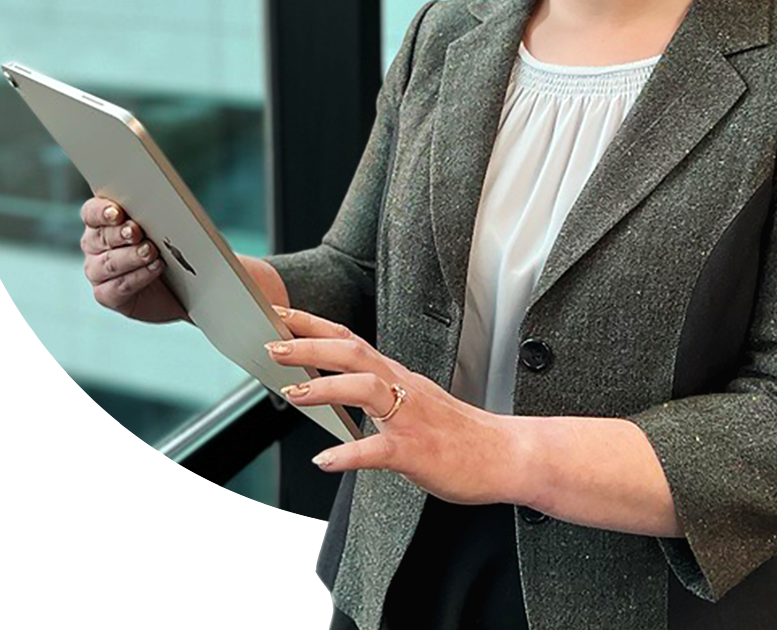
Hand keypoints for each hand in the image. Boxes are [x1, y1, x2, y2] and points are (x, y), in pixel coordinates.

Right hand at [80, 197, 187, 322]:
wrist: (173, 287)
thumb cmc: (162, 249)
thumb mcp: (158, 226)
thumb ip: (150, 214)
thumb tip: (158, 205)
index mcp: (101, 223)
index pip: (91, 212)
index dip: (101, 211)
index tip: (117, 212)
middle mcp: (94, 246)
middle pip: (100, 237)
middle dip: (121, 233)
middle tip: (138, 232)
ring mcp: (97, 271)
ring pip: (109, 262)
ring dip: (131, 256)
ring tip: (151, 252)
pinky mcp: (106, 294)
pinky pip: (118, 286)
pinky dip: (139, 276)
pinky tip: (154, 268)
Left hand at [265, 307, 518, 505]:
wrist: (505, 454)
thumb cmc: (458, 434)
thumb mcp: (413, 402)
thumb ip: (377, 395)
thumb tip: (339, 390)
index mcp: (397, 376)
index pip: (349, 339)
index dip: (313, 325)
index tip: (278, 316)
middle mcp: (401, 387)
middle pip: (352, 352)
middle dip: (309, 345)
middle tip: (271, 344)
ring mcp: (410, 417)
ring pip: (365, 389)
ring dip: (326, 388)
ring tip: (292, 393)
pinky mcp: (417, 451)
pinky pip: (380, 450)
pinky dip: (350, 453)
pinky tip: (325, 459)